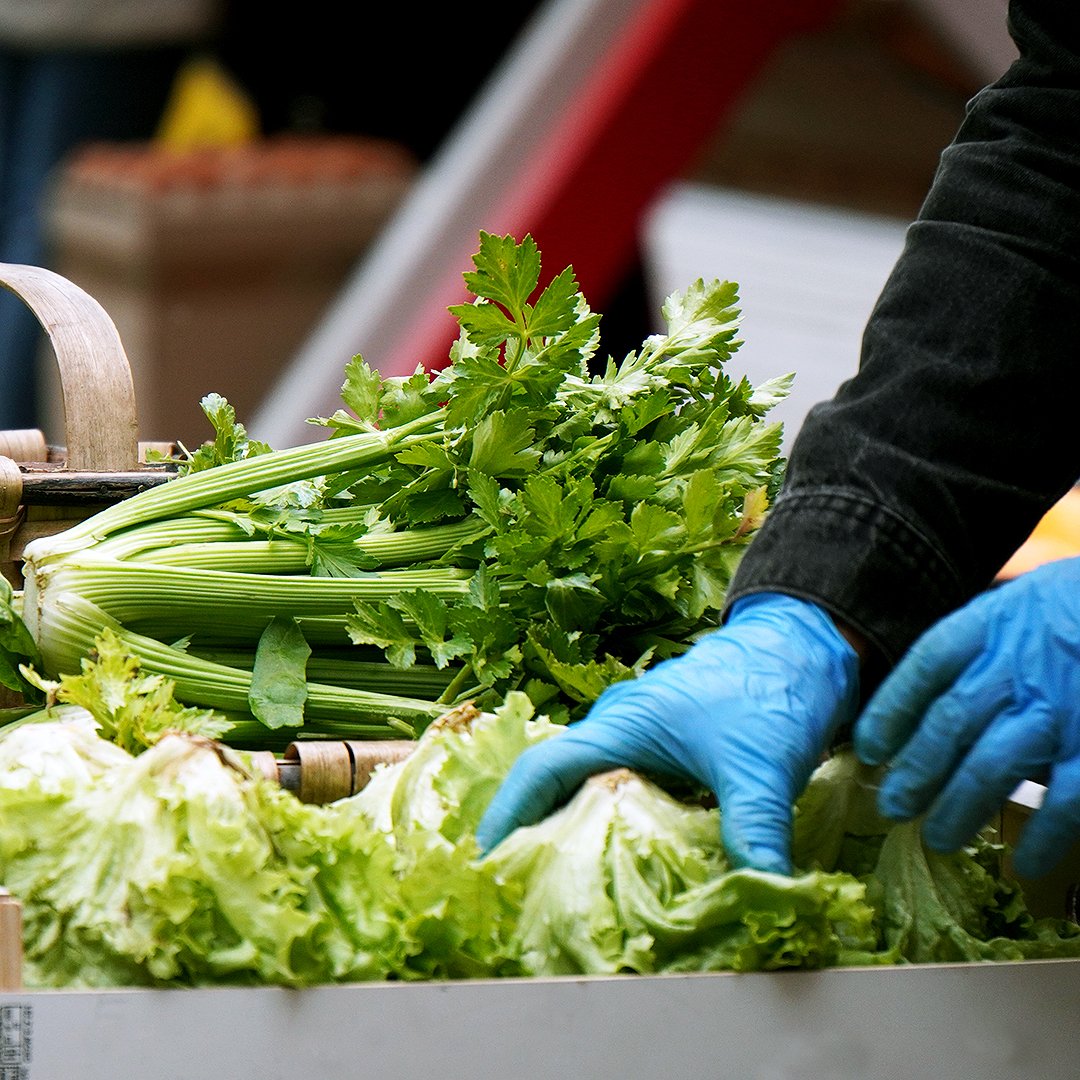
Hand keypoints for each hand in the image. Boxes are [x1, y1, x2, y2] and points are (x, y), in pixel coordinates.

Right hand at [475, 592, 860, 873]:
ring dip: (566, 828)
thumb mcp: (761, 766)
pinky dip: (607, 823)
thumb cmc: (772, 688)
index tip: (486, 865)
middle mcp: (619, 727)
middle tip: (514, 892)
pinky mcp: (664, 745)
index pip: (544, 770)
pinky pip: (618, 787)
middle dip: (528, 833)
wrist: (804, 643)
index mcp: (622, 724)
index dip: (508, 817)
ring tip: (553, 885)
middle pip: (552, 782)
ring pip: (584, 785)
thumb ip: (755, 830)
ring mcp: (640, 733)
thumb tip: (761, 896)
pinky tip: (618, 859)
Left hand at [853, 555, 1079, 877]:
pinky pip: (1066, 799)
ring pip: (992, 766)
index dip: (890, 710)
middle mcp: (1018, 666)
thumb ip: (980, 650)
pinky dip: (1042, 836)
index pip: (925, 666)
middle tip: (892, 807)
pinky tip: (1021, 862)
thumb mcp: (1018, 606)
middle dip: (915, 772)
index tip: (869, 748)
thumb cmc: (1074, 608)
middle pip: (949, 722)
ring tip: (937, 838)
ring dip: (958, 808)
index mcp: (991, 623)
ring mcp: (1060, 708)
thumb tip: (933, 714)